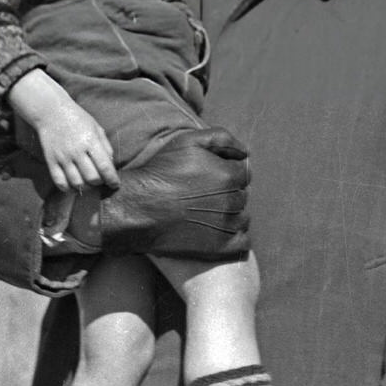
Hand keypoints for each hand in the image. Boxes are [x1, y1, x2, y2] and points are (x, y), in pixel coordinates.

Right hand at [5, 69, 118, 190]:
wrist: (52, 112)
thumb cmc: (77, 118)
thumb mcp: (96, 127)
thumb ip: (105, 146)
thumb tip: (111, 166)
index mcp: (91, 140)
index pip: (105, 166)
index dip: (112, 179)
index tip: (115, 185)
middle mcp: (77, 150)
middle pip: (92, 178)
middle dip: (100, 183)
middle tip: (101, 180)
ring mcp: (63, 157)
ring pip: (77, 183)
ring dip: (85, 187)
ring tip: (88, 183)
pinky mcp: (51, 161)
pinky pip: (60, 182)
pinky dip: (68, 188)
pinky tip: (74, 185)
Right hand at [67, 127, 250, 255]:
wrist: (140, 208)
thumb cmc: (162, 172)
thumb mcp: (189, 141)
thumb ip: (222, 138)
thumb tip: (245, 151)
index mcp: (229, 174)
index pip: (243, 172)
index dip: (226, 171)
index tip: (209, 176)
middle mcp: (233, 201)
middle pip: (242, 194)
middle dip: (228, 192)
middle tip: (203, 194)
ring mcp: (227, 226)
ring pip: (242, 217)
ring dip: (231, 214)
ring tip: (207, 211)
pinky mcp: (220, 248)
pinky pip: (243, 242)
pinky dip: (235, 237)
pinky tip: (217, 230)